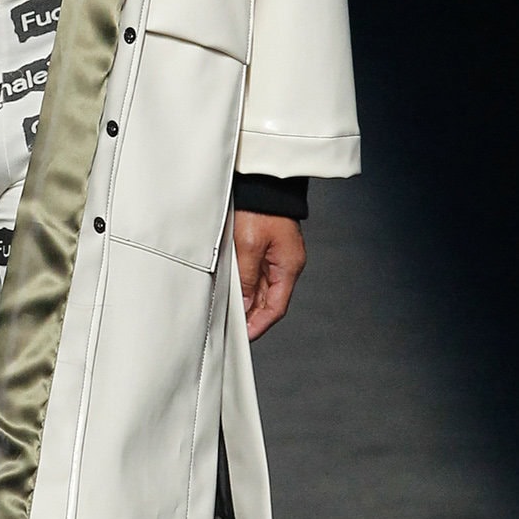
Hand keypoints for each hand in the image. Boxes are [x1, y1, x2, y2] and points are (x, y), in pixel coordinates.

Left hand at [233, 210, 304, 340]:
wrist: (262, 181)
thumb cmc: (259, 208)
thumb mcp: (248, 246)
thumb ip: (247, 277)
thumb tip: (245, 304)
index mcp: (289, 265)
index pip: (276, 307)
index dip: (260, 324)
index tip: (245, 337)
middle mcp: (286, 263)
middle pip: (270, 299)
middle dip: (252, 315)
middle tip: (232, 328)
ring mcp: (277, 255)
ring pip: (262, 288)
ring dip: (247, 300)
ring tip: (229, 312)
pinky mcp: (266, 247)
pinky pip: (256, 274)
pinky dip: (245, 284)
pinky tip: (232, 289)